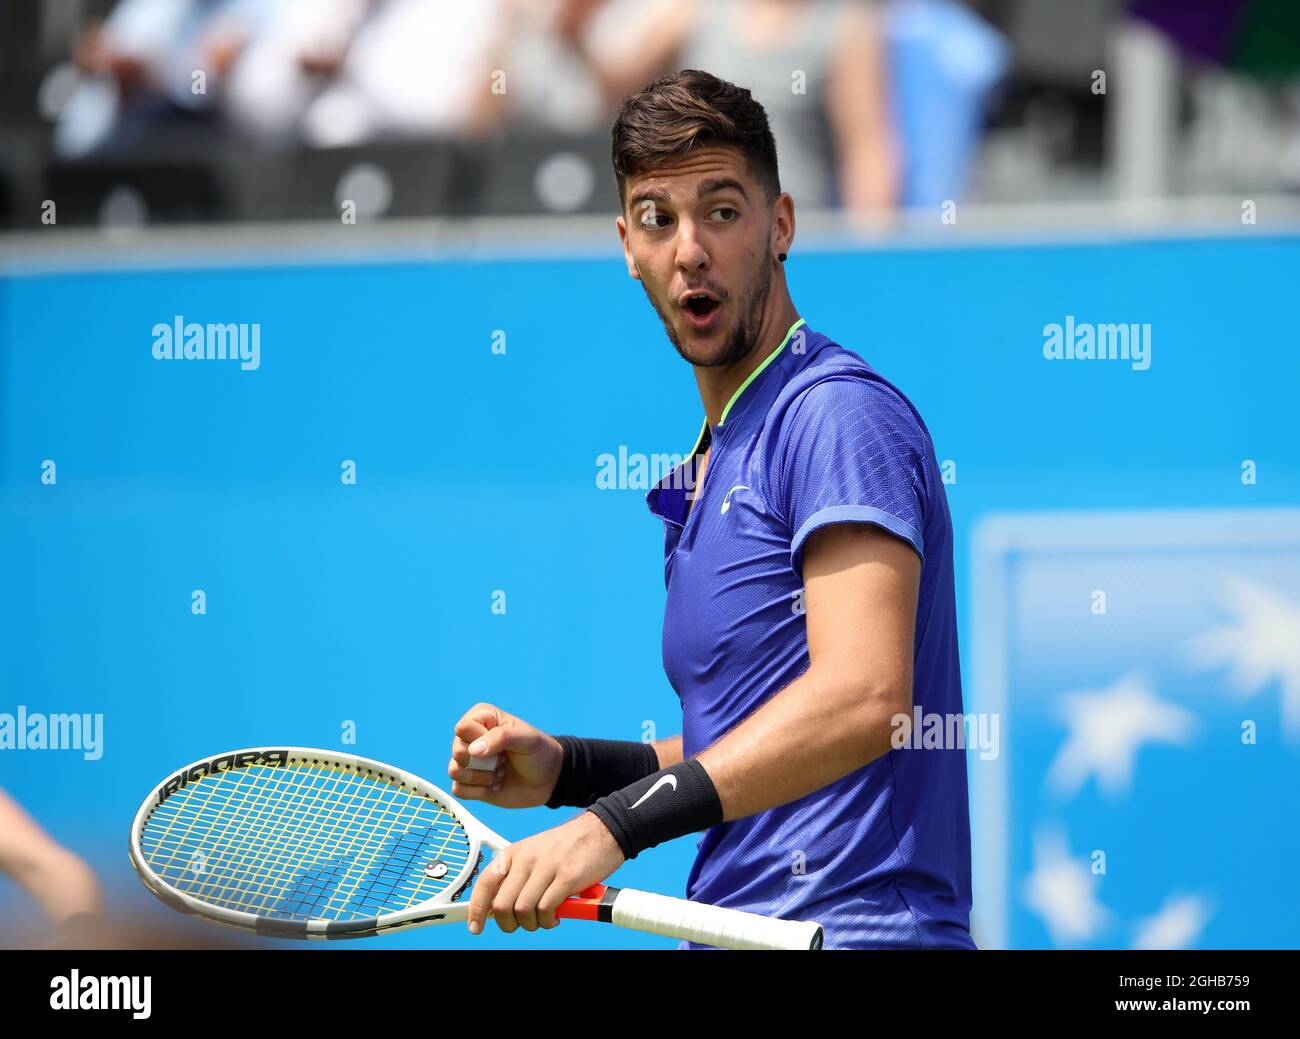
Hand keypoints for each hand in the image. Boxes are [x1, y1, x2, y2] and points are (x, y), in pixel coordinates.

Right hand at [448, 703, 563, 808]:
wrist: (549, 780)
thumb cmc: (539, 753)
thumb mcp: (526, 739)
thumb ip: (501, 737)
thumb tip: (473, 750)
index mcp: (483, 718)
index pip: (463, 728)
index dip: (480, 740)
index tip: (503, 744)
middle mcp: (471, 737)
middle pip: (458, 751)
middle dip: (485, 762)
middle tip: (504, 760)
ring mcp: (469, 760)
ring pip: (455, 771)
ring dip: (482, 777)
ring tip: (501, 772)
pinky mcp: (469, 782)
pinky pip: (458, 789)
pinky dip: (479, 791)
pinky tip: (496, 785)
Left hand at [466, 811, 624, 935]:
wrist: (600, 831)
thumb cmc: (567, 848)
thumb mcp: (534, 854)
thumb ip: (517, 876)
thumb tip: (499, 907)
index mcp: (514, 853)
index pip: (485, 883)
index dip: (477, 909)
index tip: (476, 927)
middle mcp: (526, 859)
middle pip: (502, 904)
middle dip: (509, 923)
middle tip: (522, 924)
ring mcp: (546, 867)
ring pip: (523, 910)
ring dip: (531, 924)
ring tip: (543, 919)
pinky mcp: (566, 877)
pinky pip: (546, 910)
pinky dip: (548, 921)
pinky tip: (555, 916)